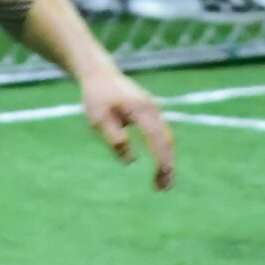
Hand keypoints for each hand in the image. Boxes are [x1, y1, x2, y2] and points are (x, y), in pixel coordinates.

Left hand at [82, 67, 175, 190]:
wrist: (100, 75)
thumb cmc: (96, 97)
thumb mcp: (98, 119)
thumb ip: (113, 137)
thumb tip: (130, 159)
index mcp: (141, 110)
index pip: (157, 138)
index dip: (161, 160)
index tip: (161, 178)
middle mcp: (152, 109)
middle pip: (167, 140)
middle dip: (168, 165)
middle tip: (164, 189)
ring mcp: (154, 111)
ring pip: (166, 139)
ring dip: (166, 161)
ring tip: (161, 185)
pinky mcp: (151, 114)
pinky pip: (161, 135)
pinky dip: (163, 152)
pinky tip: (159, 169)